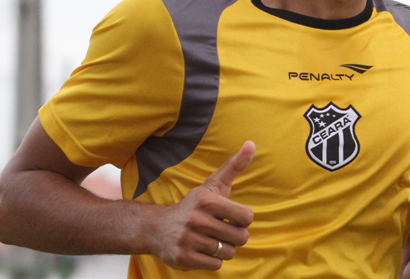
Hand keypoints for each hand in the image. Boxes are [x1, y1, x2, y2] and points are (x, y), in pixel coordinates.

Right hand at [153, 141, 255, 269]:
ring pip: (228, 252)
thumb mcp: (214, 184)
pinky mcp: (183, 258)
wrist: (158, 228)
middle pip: (241, 237)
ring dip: (224, 249)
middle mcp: (196, 219)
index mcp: (207, 201)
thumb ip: (234, 165)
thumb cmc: (195, 206)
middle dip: (235, 236)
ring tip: (211, 240)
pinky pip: (216, 265)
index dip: (242, 219)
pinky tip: (202, 250)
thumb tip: (251, 143)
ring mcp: (189, 239)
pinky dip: (213, 260)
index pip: (247, 217)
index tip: (230, 217)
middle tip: (222, 231)